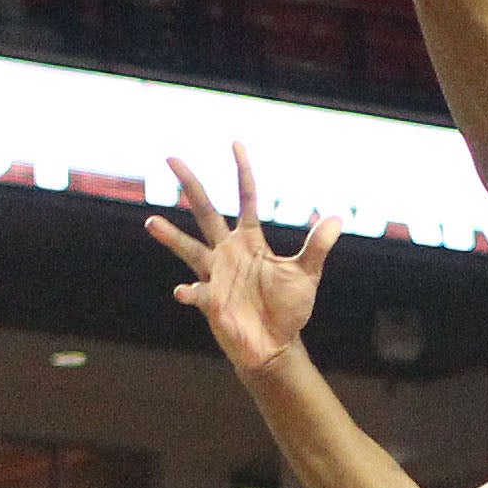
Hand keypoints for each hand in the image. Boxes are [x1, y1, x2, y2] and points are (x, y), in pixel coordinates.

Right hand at [146, 147, 335, 377]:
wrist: (275, 344)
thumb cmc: (288, 308)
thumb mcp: (306, 274)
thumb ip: (317, 247)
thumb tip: (336, 218)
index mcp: (251, 239)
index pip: (245, 197)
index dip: (242, 171)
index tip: (235, 143)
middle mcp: (228, 251)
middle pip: (206, 211)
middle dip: (191, 185)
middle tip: (171, 158)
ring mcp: (216, 274)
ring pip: (190, 249)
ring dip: (171, 237)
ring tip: (151, 223)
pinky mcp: (211, 301)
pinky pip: (197, 293)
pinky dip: (190, 292)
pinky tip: (184, 292)